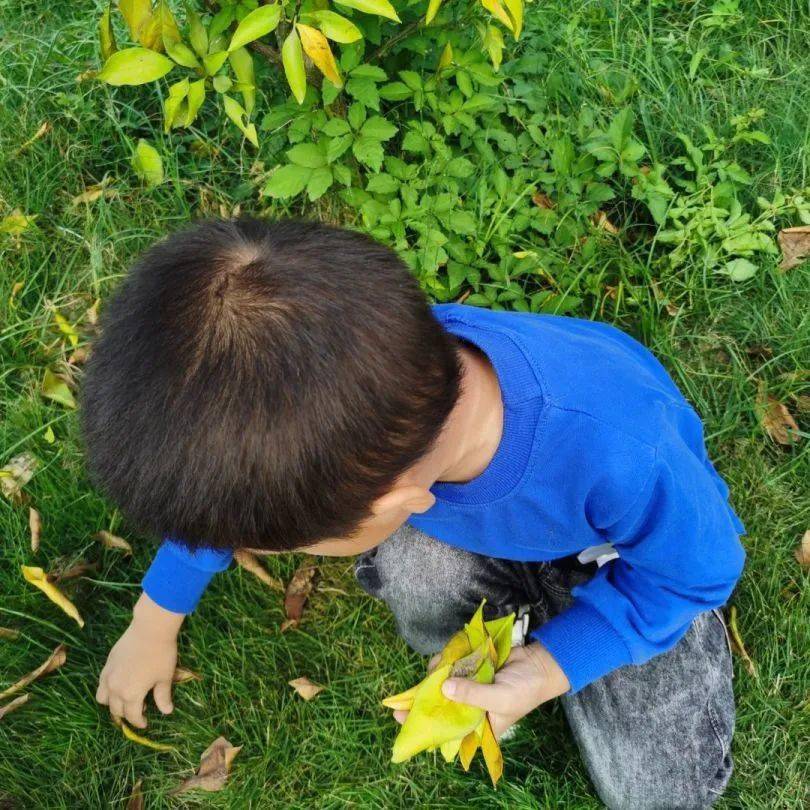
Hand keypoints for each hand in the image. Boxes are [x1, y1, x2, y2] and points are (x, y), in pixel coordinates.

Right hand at [96, 592, 183, 728]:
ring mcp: (108, 676)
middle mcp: (115, 688)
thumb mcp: (165, 677)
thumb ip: (163, 697)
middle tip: (140, 709)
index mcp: (130, 695)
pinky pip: (101, 683)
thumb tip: (166, 711)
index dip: (139, 722)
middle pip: (116, 710)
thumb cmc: (161, 654)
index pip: (132, 716)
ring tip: (126, 698)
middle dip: (127, 714)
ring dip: (113, 703)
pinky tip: (120, 683)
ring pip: (103, 698)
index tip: (145, 723)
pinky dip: (108, 689)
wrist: (150, 629)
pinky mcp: (107, 664)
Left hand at [392, 642, 569, 738]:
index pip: (445, 729)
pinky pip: (451, 664)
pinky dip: (446, 660)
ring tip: (438, 667)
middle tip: (409, 693)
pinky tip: (446, 657)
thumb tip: (444, 688)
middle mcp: (468, 707)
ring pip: (442, 681)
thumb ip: (472, 695)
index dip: (424, 725)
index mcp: (476, 724)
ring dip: (436, 674)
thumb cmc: (524, 690)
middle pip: (438, 704)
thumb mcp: (500, 699)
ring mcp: (468, 686)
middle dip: (424, 697)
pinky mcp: (470, 667)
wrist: (540, 664)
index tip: (400, 717)